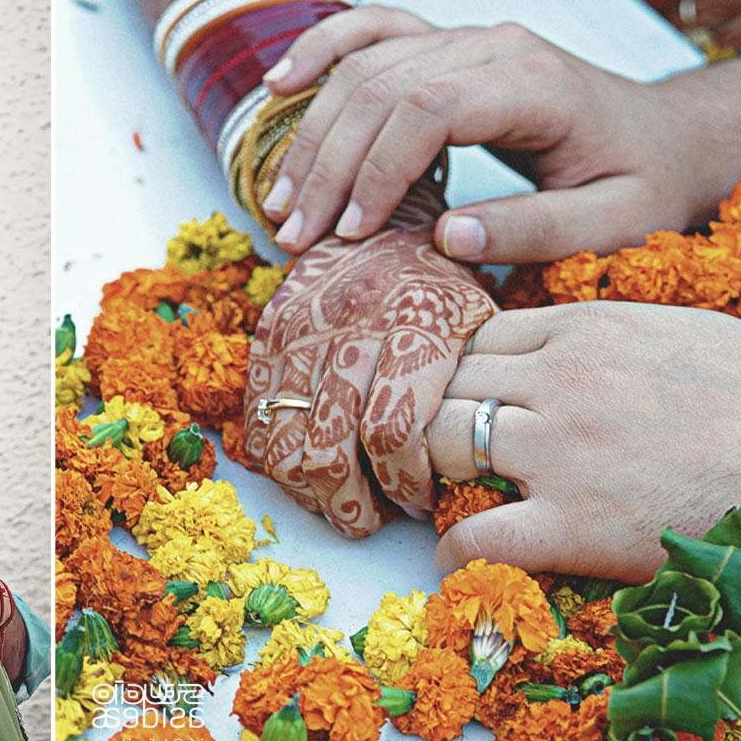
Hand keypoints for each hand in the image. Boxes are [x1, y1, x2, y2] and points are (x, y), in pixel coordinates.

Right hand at [242, 227, 495, 536]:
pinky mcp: (270, 332)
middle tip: (369, 519)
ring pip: (287, 440)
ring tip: (336, 502)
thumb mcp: (483, 327)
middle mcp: (354, 325)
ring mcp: (304, 328)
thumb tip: (475, 469)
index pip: (394, 432)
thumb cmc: (445, 288)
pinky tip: (305, 472)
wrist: (384, 220)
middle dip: (350, 502)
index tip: (418, 500)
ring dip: (310, 489)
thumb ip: (478, 391)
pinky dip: (276, 457)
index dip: (404, 484)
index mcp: (416, 325)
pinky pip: (257, 416)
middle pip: (332, 446)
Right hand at [258, 5, 721, 261]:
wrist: (671, 137)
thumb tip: (446, 237)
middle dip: (329, 165)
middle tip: (294, 235)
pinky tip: (279, 85)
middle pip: (382, 87)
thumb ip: (537, 229)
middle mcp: (494, 45)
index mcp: (534, 83)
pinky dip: (322, 51)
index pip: (429, 108)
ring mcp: (468, 38)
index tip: (351, 235)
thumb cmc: (645, 183)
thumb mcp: (615, 223)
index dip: (377, 170)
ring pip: (364, 66)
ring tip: (281, 202)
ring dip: (313, 133)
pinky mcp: (450, 46)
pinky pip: (373, 30)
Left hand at [426, 301, 740, 581]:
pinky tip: (454, 557)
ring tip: (435, 491)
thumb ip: (603, 332)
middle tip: (430, 447)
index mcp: (583, 330)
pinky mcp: (574, 523)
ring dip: (428, 468)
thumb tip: (562, 344)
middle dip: (429, 414)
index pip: (476, 339)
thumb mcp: (676, 329)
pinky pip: (475, 536)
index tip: (457, 398)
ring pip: (442, 442)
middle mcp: (559, 381)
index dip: (456, 371)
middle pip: (446, 384)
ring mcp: (562, 451)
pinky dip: (451, 550)